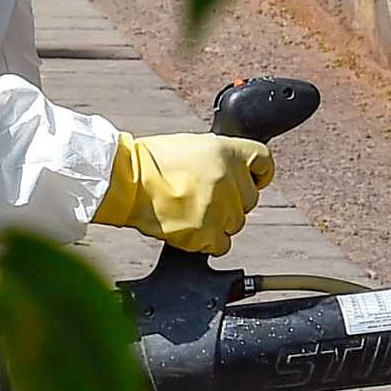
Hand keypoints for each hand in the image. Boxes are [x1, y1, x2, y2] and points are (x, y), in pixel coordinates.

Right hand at [95, 131, 274, 255]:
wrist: (126, 182)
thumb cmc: (151, 163)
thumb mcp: (193, 146)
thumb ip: (220, 159)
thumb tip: (237, 174)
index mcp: (227, 151)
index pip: (264, 162)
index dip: (258, 174)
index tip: (250, 180)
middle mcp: (229, 177)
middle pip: (251, 199)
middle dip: (232, 201)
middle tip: (205, 197)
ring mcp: (220, 206)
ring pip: (236, 223)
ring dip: (219, 221)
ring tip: (191, 211)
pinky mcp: (207, 232)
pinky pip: (222, 244)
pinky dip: (208, 240)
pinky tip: (190, 227)